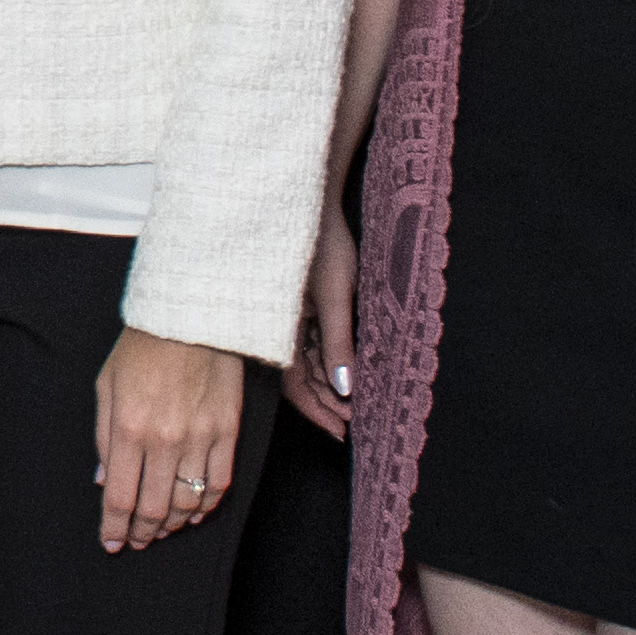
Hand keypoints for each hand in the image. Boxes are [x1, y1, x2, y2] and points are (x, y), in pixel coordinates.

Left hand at [92, 326, 246, 555]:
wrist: (192, 315)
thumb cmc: (142, 347)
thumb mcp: (107, 386)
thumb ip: (105, 438)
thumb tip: (105, 481)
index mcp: (129, 428)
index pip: (120, 497)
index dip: (114, 527)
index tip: (111, 542)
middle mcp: (165, 440)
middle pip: (154, 508)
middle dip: (142, 533)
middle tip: (137, 541)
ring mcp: (200, 438)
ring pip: (187, 502)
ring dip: (172, 524)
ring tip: (161, 529)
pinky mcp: (227, 431)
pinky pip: (219, 484)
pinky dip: (206, 507)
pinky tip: (194, 513)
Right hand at [290, 211, 359, 443]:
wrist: (313, 203)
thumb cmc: (322, 243)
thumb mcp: (335, 297)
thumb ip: (338, 344)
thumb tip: (345, 386)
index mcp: (282, 327)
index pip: (296, 384)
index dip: (319, 411)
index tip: (341, 431)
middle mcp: (283, 326)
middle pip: (301, 378)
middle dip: (327, 403)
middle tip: (352, 423)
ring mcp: (292, 317)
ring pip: (308, 364)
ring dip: (330, 385)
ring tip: (353, 404)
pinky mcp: (302, 305)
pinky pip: (312, 343)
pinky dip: (328, 362)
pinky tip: (344, 372)